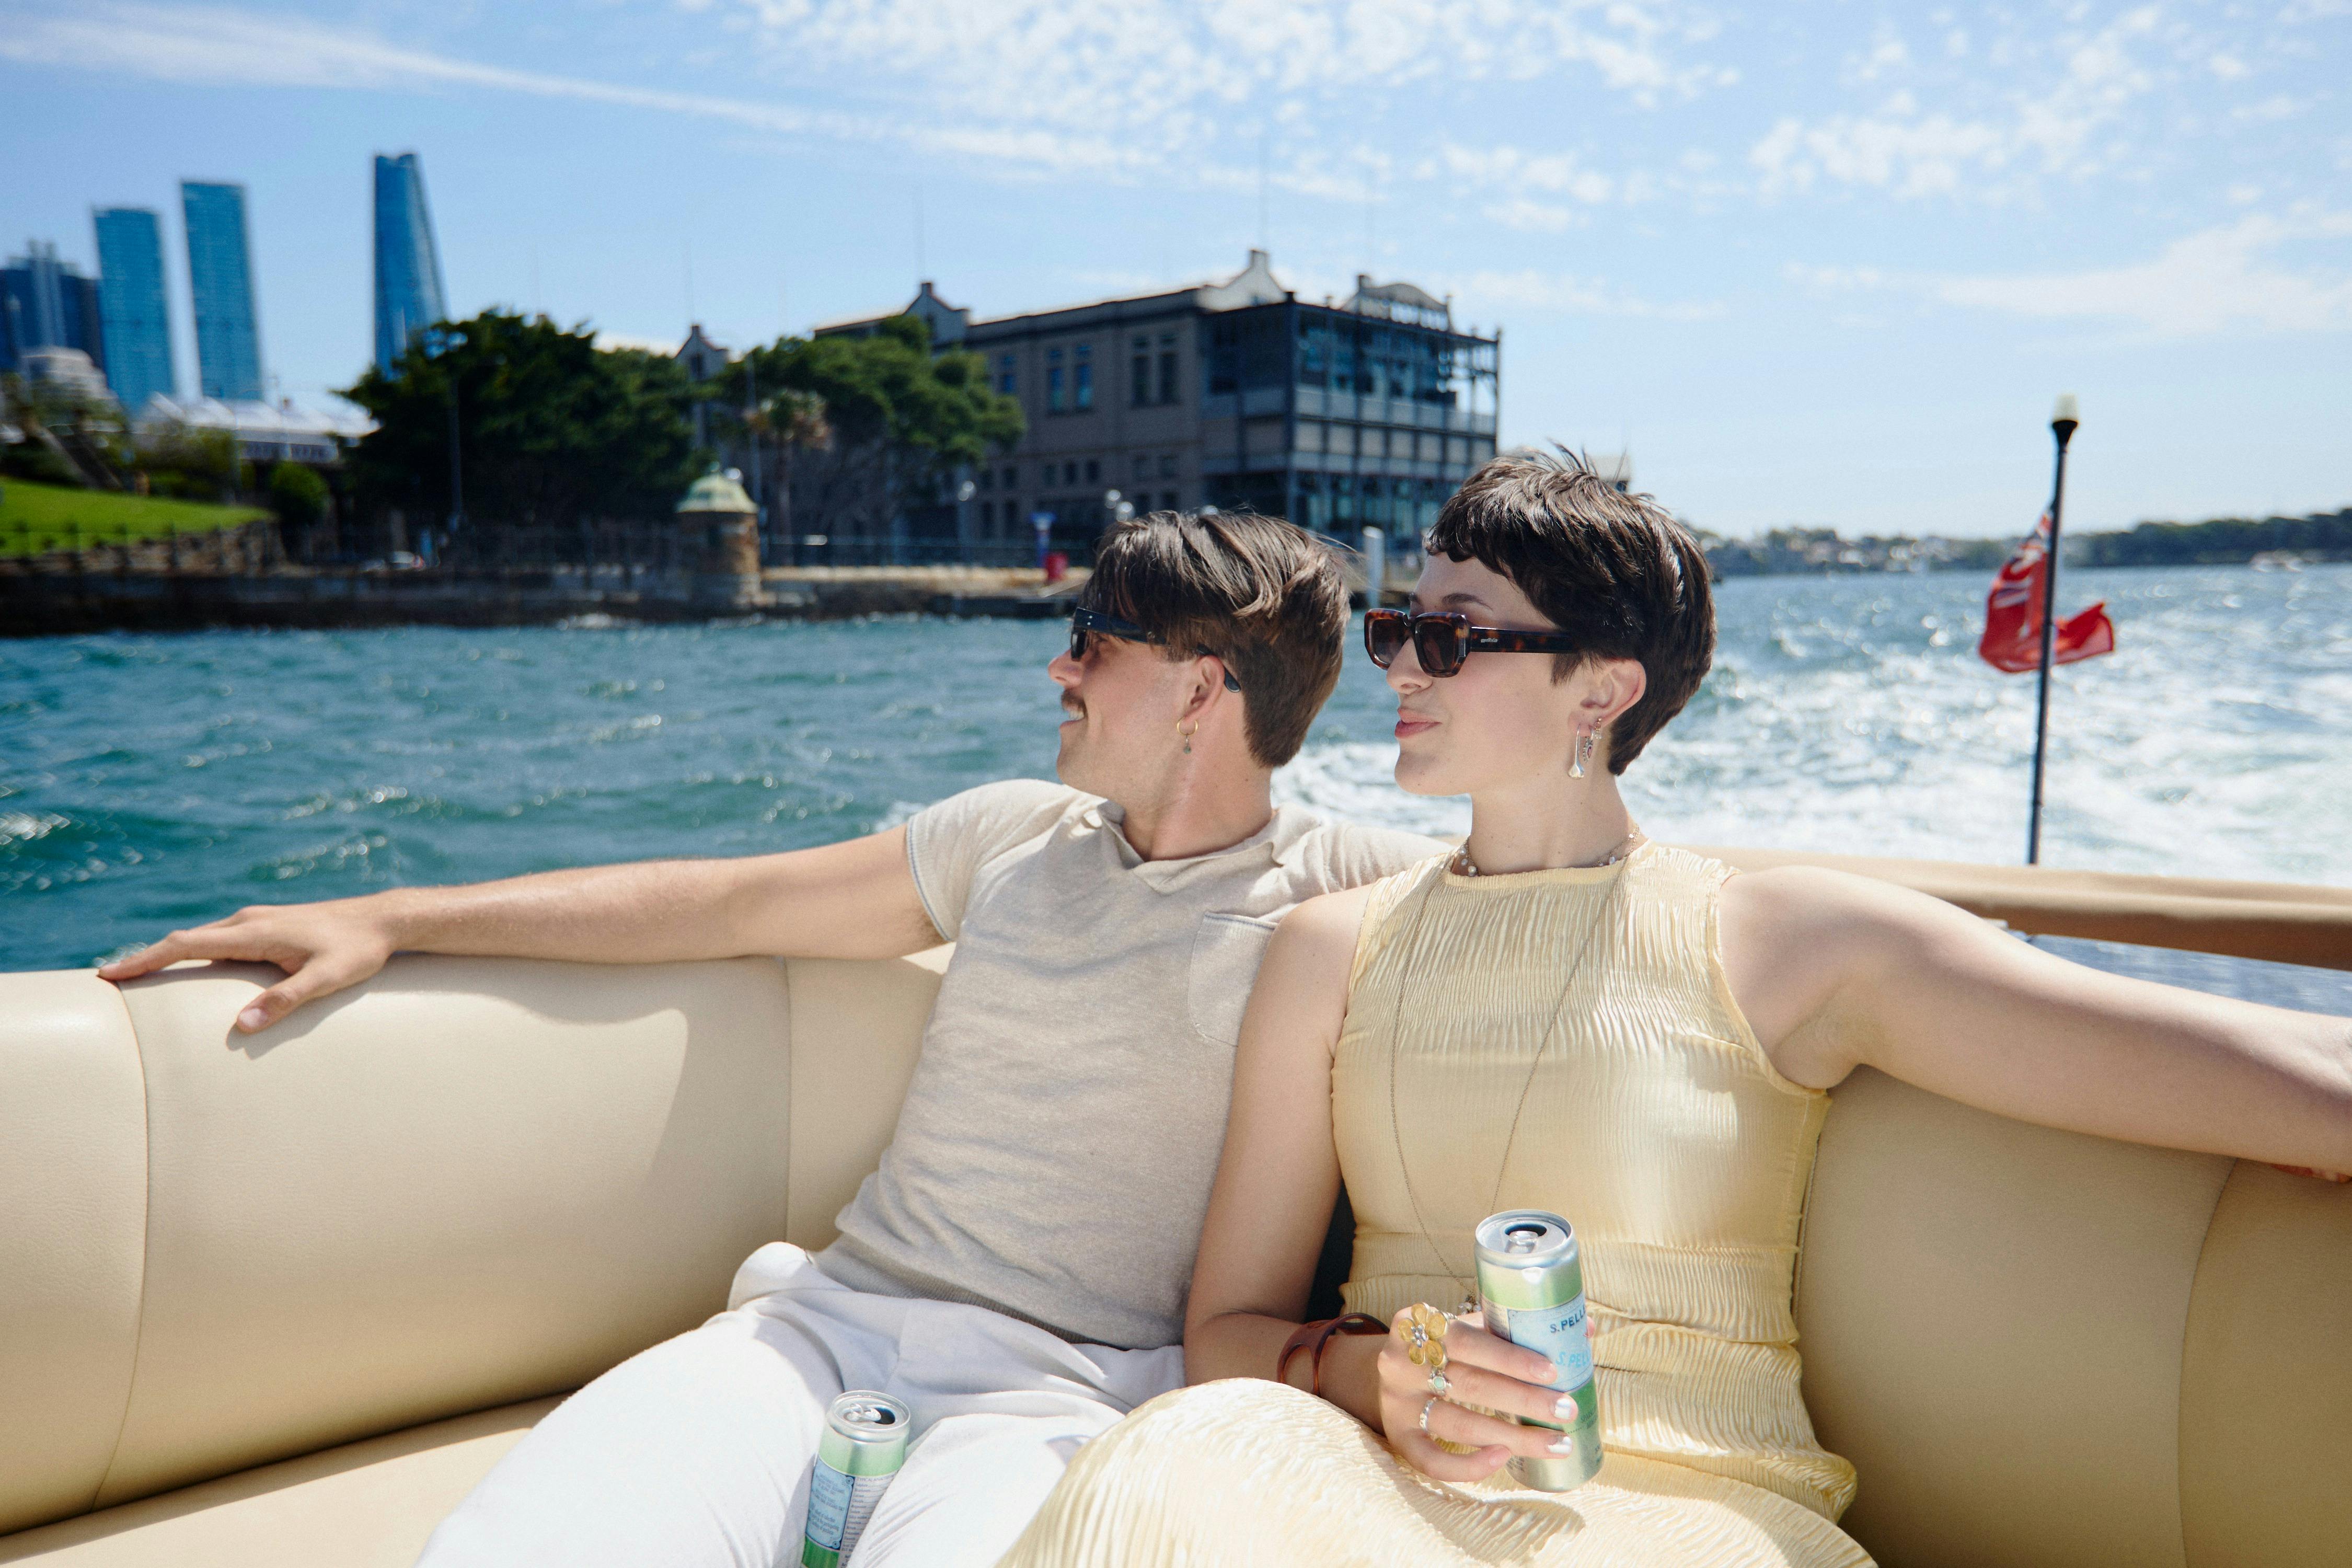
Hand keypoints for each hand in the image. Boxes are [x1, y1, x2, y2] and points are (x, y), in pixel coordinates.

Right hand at [97, 898, 398, 1031]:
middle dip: (146, 958)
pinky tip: (189, 966)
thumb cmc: (357, 951)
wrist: (384, 919)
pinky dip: (194, 951)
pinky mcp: (268, 924)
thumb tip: (243, 1024)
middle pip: (184, 939)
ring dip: (168, 954)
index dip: (145, 959)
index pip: (185, 944)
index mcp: (253, 932)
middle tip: (109, 981)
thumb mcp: (326, 979)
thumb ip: (286, 1000)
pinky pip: (219, 938)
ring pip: (201, 936)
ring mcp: (257, 920)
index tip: (111, 974)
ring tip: (137, 976)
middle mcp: (248, 920)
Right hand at [1376, 1307, 1578, 1482]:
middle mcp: (1400, 1363)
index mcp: (1416, 1323)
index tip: (1552, 1371)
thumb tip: (1585, 1328)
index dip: (1511, 1358)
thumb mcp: (1467, 1325)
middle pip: (1471, 1386)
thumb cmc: (1443, 1345)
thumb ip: (1514, 1326)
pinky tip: (1505, 1459)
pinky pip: (1432, 1461)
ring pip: (1460, 1425)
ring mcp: (1397, 1403)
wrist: (1390, 1367)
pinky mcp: (1398, 1437)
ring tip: (1557, 1443)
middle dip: (1525, 1400)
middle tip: (1566, 1409)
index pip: (1469, 1341)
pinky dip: (1468, 1465)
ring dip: (1514, 1437)